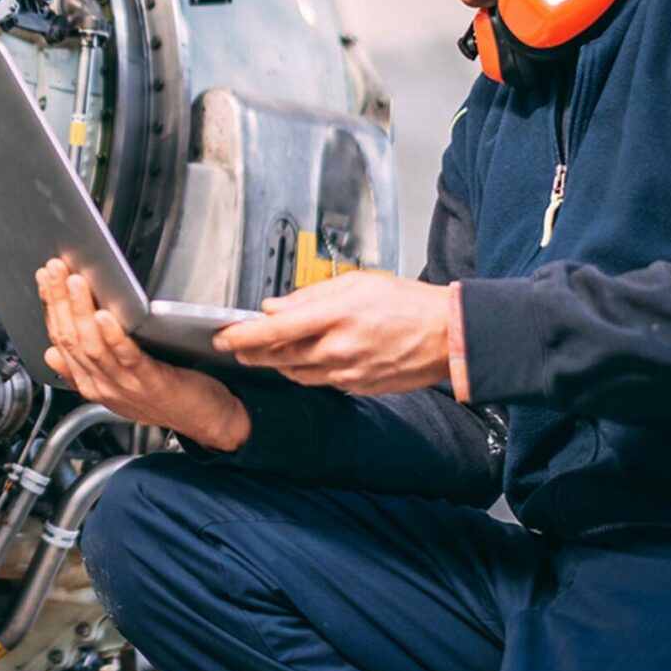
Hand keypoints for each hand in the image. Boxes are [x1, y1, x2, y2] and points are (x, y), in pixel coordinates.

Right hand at [36, 259, 251, 451]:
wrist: (205, 421)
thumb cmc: (166, 397)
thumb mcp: (116, 385)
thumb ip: (83, 369)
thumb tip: (52, 353)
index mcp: (90, 383)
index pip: (60, 340)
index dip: (51, 306)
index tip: (46, 279)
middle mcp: (102, 385)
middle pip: (70, 340)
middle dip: (59, 301)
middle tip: (54, 270)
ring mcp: (124, 385)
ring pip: (92, 346)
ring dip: (80, 311)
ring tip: (75, 283)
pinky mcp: (150, 382)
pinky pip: (126, 358)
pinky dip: (112, 336)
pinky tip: (105, 317)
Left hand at [214, 272, 452, 394]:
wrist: (447, 335)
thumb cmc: (407, 303)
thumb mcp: (355, 284)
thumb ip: (309, 297)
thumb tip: (274, 307)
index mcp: (335, 316)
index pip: (274, 330)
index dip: (242, 335)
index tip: (223, 336)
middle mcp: (337, 348)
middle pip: (277, 356)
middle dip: (252, 352)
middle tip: (236, 346)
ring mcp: (347, 372)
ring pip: (294, 372)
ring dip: (276, 362)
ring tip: (267, 351)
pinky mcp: (357, 386)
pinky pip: (319, 381)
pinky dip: (304, 371)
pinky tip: (303, 360)